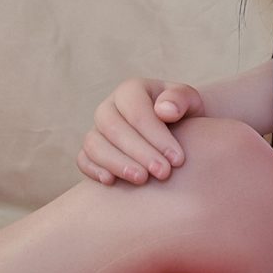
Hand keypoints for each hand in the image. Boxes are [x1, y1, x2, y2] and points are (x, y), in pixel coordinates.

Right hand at [78, 78, 204, 185]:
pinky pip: (82, 158)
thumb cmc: (183, 114)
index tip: (178, 159)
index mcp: (132, 90)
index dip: (156, 136)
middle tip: (163, 173)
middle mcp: (109, 107)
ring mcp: (97, 129)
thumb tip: (164, 111)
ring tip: (142, 179)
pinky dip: (92, 169)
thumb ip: (180, 99)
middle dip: (139, 152)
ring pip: (94, 143)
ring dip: (117, 163)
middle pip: (113, 128)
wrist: (174, 129)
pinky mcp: (90, 150)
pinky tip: (111, 182)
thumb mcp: (190, 101)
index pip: (137, 111)